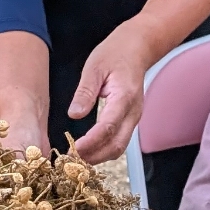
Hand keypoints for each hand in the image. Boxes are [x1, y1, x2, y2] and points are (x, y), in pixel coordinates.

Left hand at [66, 19, 159, 163]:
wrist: (137, 48)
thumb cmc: (116, 54)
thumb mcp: (95, 67)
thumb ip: (85, 92)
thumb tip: (74, 114)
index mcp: (125, 97)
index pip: (109, 127)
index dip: (91, 142)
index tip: (74, 149)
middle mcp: (133, 112)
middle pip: (117, 145)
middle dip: (94, 156)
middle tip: (71, 160)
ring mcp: (134, 118)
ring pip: (119, 147)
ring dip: (99, 157)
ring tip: (76, 159)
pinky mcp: (130, 120)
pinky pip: (119, 141)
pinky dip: (104, 150)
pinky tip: (88, 150)